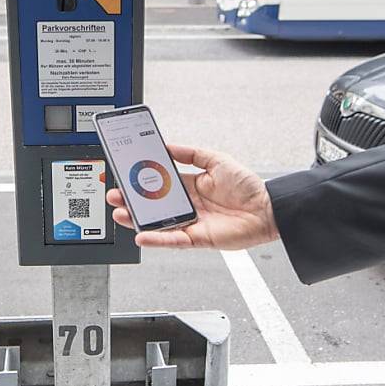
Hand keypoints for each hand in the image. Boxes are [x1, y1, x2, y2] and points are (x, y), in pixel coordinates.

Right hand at [106, 144, 278, 249]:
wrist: (269, 209)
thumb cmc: (249, 185)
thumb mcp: (216, 159)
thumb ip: (191, 153)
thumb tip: (168, 146)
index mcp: (191, 185)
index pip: (160, 183)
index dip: (142, 180)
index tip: (126, 173)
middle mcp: (189, 205)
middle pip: (154, 204)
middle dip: (132, 200)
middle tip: (115, 193)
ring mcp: (192, 222)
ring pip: (158, 223)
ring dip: (137, 219)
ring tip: (120, 212)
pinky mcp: (198, 239)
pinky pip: (173, 240)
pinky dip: (157, 239)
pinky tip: (141, 234)